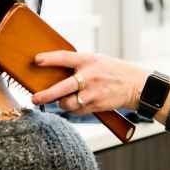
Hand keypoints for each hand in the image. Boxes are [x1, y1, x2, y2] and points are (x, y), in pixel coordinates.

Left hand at [30, 51, 147, 115]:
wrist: (135, 85)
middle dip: (46, 95)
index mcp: (88, 60)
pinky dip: (74, 109)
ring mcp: (92, 93)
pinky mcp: (95, 106)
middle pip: (62, 88)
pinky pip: (77, 111)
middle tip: (34, 98)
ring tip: (60, 101)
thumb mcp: (96, 60)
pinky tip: (77, 103)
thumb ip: (79, 64)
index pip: (65, 58)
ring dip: (61, 104)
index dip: (49, 59)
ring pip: (67, 103)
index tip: (36, 60)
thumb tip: (54, 70)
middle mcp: (89, 76)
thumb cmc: (112, 70)